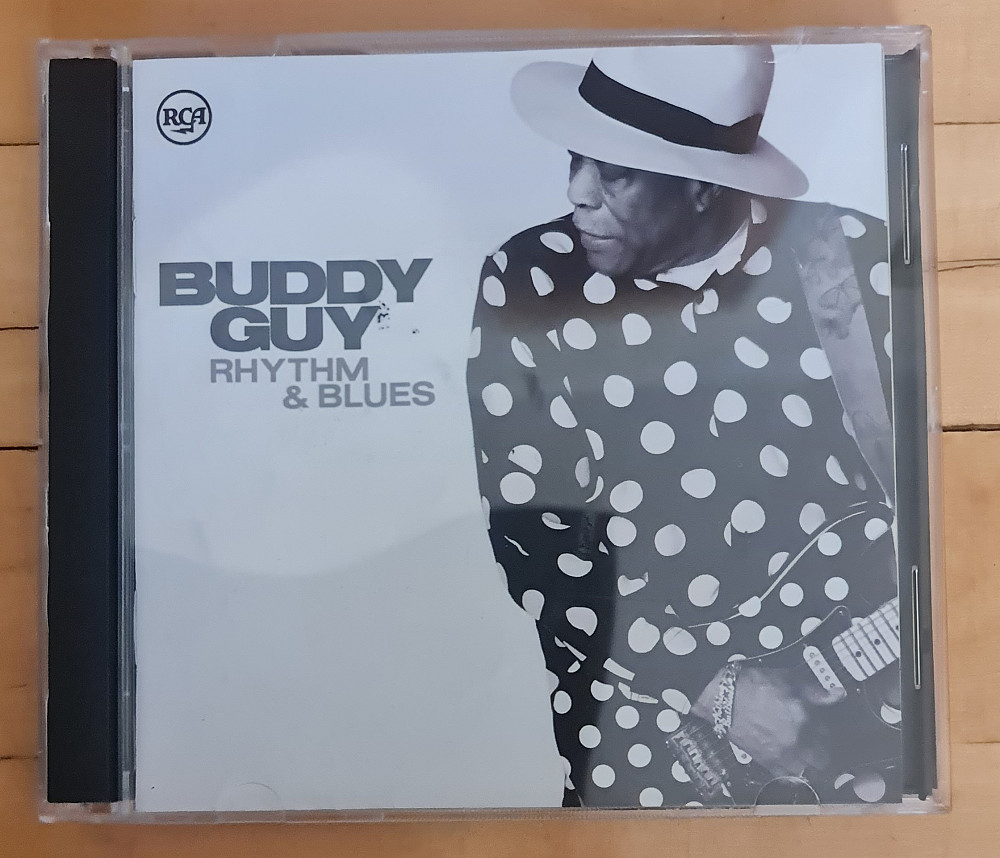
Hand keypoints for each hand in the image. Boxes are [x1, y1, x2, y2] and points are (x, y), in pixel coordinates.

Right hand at [692, 663, 840, 777]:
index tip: (824, 727)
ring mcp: (782, 754)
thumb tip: (837, 695)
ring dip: (812, 766)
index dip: (828, 730)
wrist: (722, 698)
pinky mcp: (767, 762)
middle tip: (820, 743)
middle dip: (824, 752)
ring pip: (809, 771)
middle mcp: (796, 740)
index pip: (829, 732)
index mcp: (804, 717)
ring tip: (808, 757)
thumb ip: (815, 690)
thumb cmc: (752, 685)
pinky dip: (794, 772)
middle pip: (823, 758)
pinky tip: (792, 763)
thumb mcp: (787, 678)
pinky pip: (788, 776)